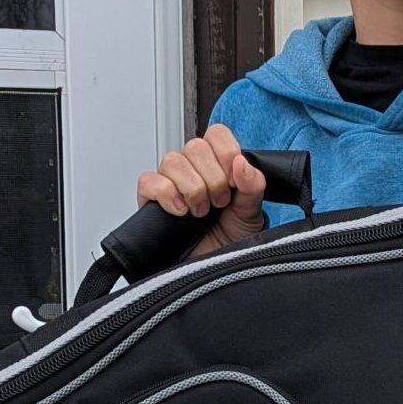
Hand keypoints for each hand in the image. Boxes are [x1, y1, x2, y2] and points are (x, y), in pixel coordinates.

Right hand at [137, 124, 267, 255]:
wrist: (213, 269)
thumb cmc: (230, 239)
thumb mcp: (251, 212)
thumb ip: (253, 185)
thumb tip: (241, 163)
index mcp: (218, 164)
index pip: (216, 134)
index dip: (226, 152)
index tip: (234, 180)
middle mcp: (193, 168)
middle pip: (195, 146)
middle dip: (213, 178)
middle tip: (219, 202)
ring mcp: (170, 181)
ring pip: (172, 161)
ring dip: (192, 188)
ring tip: (201, 211)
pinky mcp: (150, 198)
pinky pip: (149, 181)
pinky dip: (167, 195)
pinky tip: (181, 212)